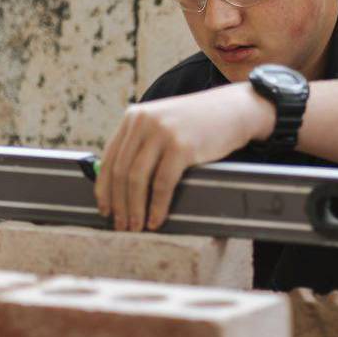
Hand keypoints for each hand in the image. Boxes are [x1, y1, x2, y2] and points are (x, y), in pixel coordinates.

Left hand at [94, 83, 274, 231]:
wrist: (233, 110)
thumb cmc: (197, 123)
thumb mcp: (162, 123)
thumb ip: (141, 144)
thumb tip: (119, 186)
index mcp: (133, 117)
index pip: (108, 158)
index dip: (104, 189)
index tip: (105, 210)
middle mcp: (144, 122)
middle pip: (120, 171)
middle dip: (119, 204)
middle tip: (120, 225)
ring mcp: (163, 133)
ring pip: (137, 179)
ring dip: (134, 209)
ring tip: (136, 226)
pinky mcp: (182, 147)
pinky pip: (162, 184)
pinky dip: (157, 206)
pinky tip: (156, 220)